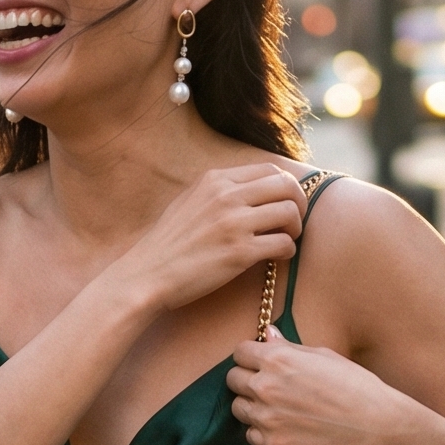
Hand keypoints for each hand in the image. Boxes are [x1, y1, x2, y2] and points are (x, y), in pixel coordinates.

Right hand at [121, 163, 306, 314]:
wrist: (147, 274)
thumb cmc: (167, 244)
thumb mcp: (189, 201)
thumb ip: (218, 191)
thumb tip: (251, 191)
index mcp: (215, 179)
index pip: (270, 170)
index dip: (286, 187)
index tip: (285, 203)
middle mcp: (226, 196)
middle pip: (286, 185)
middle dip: (298, 204)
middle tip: (293, 222)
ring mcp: (233, 223)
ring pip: (289, 212)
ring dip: (295, 227)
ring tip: (285, 240)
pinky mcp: (239, 252)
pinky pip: (283, 243)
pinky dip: (287, 251)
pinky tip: (277, 257)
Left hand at [226, 330, 401, 444]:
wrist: (373, 425)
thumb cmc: (354, 386)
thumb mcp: (323, 356)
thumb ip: (289, 347)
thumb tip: (268, 334)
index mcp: (277, 359)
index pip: (240, 352)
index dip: (249, 356)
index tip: (259, 362)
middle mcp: (265, 387)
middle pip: (233, 379)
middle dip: (247, 379)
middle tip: (268, 385)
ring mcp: (266, 418)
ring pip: (238, 408)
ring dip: (251, 405)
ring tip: (276, 407)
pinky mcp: (272, 444)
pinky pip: (250, 435)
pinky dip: (261, 430)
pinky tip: (283, 426)